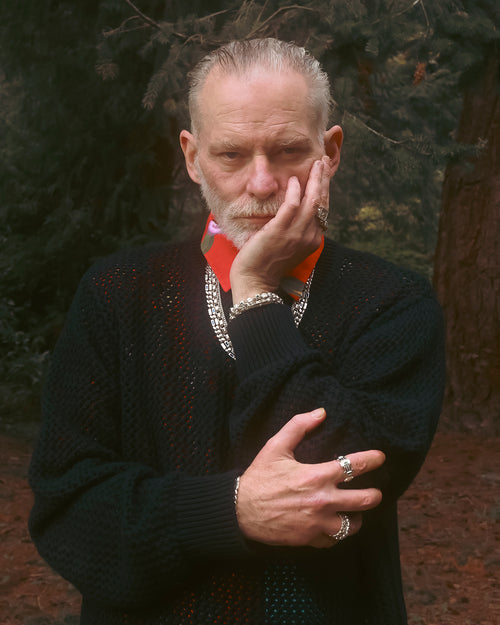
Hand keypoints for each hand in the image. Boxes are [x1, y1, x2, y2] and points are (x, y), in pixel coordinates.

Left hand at [230, 156, 332, 303]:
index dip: (324, 191)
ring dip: (315, 180)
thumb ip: (294, 230)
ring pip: (312, 202)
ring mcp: (296, 234)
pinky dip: (295, 192)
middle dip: (323, 180)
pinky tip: (294, 180)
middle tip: (322, 162)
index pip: (322, 211)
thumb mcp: (287, 246)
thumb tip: (293, 212)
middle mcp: (309, 237)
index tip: (322, 176)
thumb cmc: (267, 265)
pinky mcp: (280, 231)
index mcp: (312, 240)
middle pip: (321, 203)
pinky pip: (292, 206)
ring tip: (315, 164)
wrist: (256, 282)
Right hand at [236, 408, 384, 548]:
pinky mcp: (310, 539)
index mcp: (316, 476)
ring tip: (355, 511)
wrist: (240, 511)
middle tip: (374, 491)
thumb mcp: (275, 446)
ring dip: (357, 517)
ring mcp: (318, 523)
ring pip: (354, 525)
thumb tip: (321, 412)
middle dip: (374, 494)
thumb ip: (298, 426)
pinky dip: (337, 533)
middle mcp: (322, 501)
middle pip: (365, 500)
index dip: (372, 460)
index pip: (354, 466)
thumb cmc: (259, 477)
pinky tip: (334, 526)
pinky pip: (334, 540)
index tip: (380, 458)